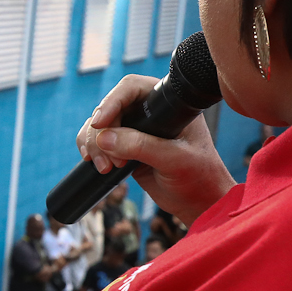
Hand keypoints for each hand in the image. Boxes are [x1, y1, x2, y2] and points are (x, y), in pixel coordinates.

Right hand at [78, 77, 235, 225]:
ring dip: (94, 145)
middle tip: (109, 159)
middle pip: (110, 107)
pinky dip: (92, 151)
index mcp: (167, 103)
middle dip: (101, 132)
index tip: (99, 123)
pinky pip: (99, 142)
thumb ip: (141, 146)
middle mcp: (149, 112)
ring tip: (106, 167)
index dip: (111, 102)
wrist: (199, 201)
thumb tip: (104, 138)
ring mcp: (135, 130)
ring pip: (100, 125)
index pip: (131, 89)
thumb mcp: (174, 159)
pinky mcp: (125, 148)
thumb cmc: (198, 175)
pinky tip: (97, 164)